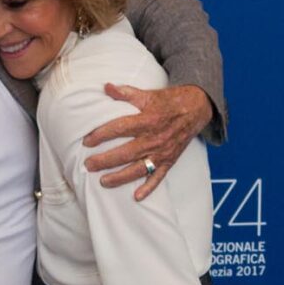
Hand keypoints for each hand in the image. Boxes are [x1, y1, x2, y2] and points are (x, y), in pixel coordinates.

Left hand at [83, 83, 213, 199]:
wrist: (196, 108)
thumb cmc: (168, 101)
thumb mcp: (148, 94)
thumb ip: (126, 93)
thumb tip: (106, 87)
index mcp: (147, 120)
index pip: (120, 128)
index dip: (101, 135)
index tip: (86, 141)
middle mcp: (154, 139)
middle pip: (125, 153)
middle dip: (105, 161)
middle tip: (88, 165)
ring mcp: (162, 152)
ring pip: (138, 168)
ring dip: (120, 177)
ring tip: (103, 182)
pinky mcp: (169, 161)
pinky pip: (158, 177)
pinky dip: (149, 188)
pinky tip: (137, 197)